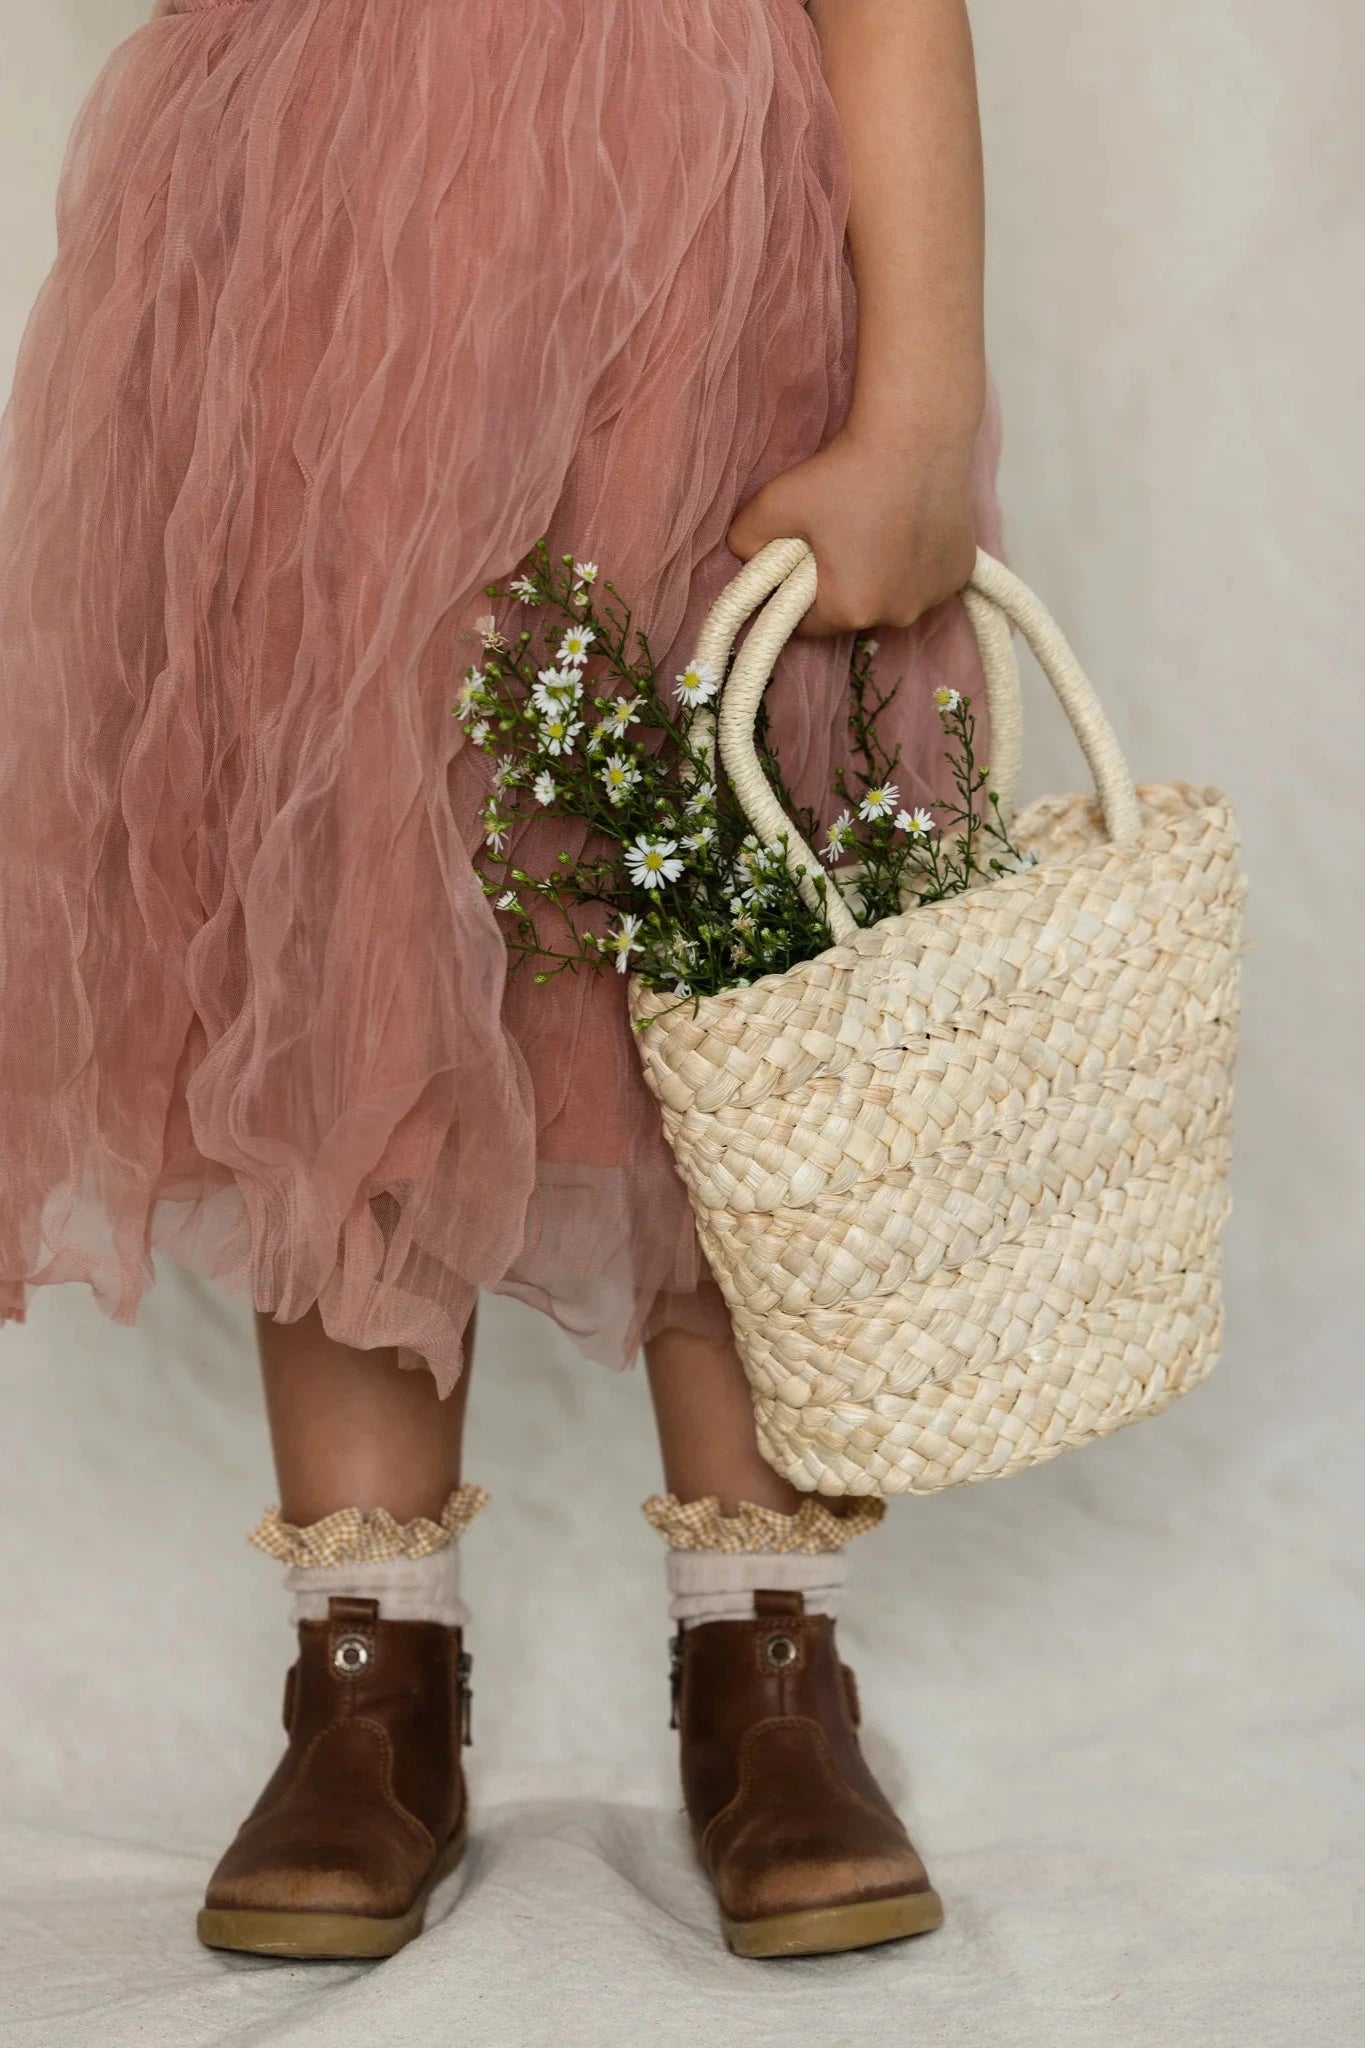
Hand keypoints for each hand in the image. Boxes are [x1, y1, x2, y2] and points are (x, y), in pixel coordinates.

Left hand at [726, 424, 978, 638]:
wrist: (917, 433)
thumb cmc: (846, 471)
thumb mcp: (775, 503)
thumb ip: (746, 539)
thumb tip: (745, 557)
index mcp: (850, 609)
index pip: (807, 626)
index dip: (794, 598)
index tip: (798, 567)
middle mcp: (897, 615)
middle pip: (852, 613)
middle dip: (839, 587)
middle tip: (837, 539)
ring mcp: (933, 597)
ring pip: (891, 598)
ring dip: (879, 578)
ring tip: (875, 529)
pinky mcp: (960, 574)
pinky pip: (924, 581)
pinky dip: (913, 565)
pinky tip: (908, 527)